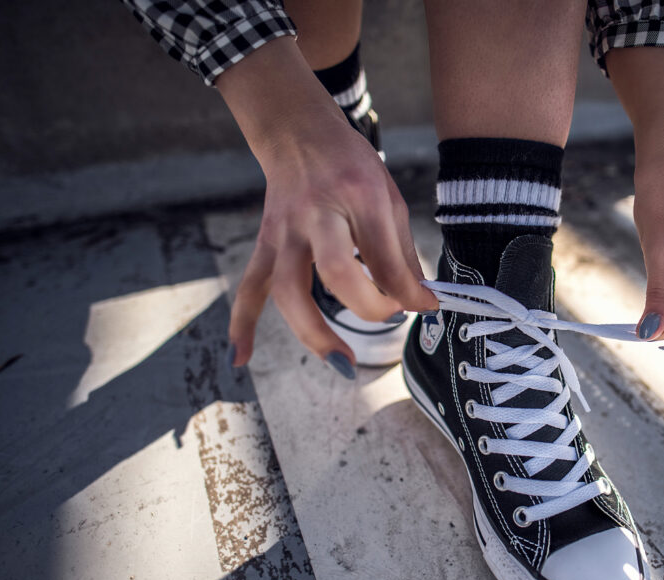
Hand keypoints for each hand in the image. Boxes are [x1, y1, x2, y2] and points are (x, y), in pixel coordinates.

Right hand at [216, 38, 436, 368]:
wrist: (297, 132)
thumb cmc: (350, 166)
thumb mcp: (389, 196)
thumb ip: (402, 251)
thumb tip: (418, 301)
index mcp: (359, 196)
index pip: (385, 255)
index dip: (408, 289)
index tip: (425, 306)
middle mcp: (317, 215)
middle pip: (335, 271)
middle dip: (366, 306)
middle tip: (390, 320)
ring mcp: (285, 232)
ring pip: (288, 288)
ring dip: (312, 332)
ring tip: (342, 363)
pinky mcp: (266, 244)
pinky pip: (249, 288)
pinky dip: (241, 324)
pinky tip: (238, 358)